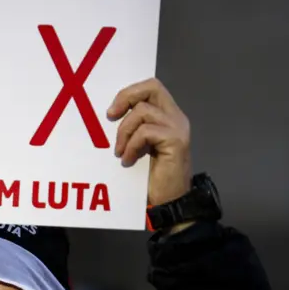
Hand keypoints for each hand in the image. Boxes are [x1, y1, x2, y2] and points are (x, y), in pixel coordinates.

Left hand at [106, 78, 191, 206]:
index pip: (151, 87)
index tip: (111, 112)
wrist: (169, 202)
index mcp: (168, 116)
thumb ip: (133, 128)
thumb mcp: (139, 146)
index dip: (129, 93)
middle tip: (110, 116)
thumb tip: (110, 114)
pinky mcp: (176, 141)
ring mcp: (178, 128)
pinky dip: (131, 146)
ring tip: (120, 152)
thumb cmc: (151, 178)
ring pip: (143, 111)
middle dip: (126, 97)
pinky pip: (145, 132)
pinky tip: (127, 161)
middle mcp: (177, 118)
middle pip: (152, 87)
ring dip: (124, 132)